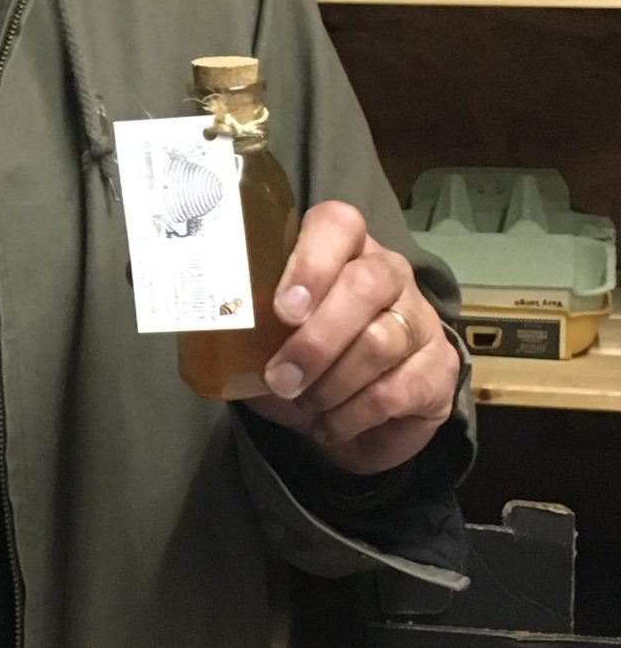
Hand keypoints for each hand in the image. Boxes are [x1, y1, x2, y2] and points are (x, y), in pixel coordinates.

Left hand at [244, 202, 459, 476]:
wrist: (347, 421)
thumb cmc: (296, 363)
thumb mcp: (262, 339)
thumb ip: (244, 322)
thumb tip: (208, 326)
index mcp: (340, 250)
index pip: (338, 224)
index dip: (311, 261)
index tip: (282, 309)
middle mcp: (387, 273)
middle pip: (366, 284)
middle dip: (317, 339)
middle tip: (281, 377)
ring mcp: (419, 318)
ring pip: (380, 341)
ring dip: (331, 383)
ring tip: (304, 405)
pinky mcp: (439, 368)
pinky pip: (398, 390)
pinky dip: (354, 414)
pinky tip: (331, 423)